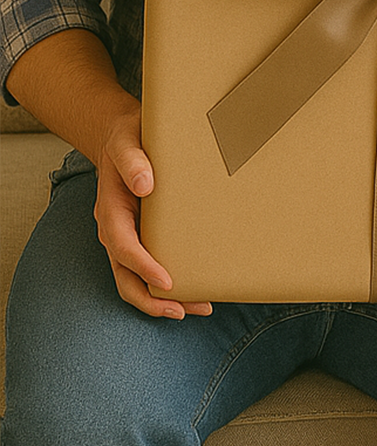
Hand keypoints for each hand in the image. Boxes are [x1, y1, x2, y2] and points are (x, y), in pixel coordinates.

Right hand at [93, 102, 212, 319]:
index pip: (123, 247)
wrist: (123, 136)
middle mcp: (115, 229)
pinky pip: (148, 265)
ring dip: (161, 298)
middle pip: (125, 276)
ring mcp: (127, 234)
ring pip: (136, 278)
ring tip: (197, 306)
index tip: (167, 281)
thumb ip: (134, 161)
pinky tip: (194, 285)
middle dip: (152, 299)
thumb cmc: (128, 138)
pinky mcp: (141, 234)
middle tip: (185, 310)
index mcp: (111, 210)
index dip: (144, 267)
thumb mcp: (127, 141)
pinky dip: (166, 281)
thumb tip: (146, 185)